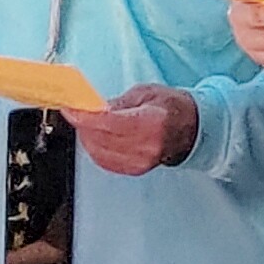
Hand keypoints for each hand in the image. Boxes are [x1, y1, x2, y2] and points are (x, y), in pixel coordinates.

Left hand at [72, 85, 201, 174]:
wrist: (192, 130)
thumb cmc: (173, 109)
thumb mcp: (146, 94)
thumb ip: (118, 103)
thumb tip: (94, 108)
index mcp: (151, 123)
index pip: (108, 122)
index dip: (85, 116)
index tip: (70, 108)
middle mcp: (146, 147)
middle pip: (100, 138)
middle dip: (82, 124)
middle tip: (75, 110)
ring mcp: (140, 162)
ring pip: (98, 151)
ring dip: (87, 136)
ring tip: (87, 121)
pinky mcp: (134, 170)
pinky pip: (104, 161)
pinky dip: (95, 148)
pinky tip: (95, 136)